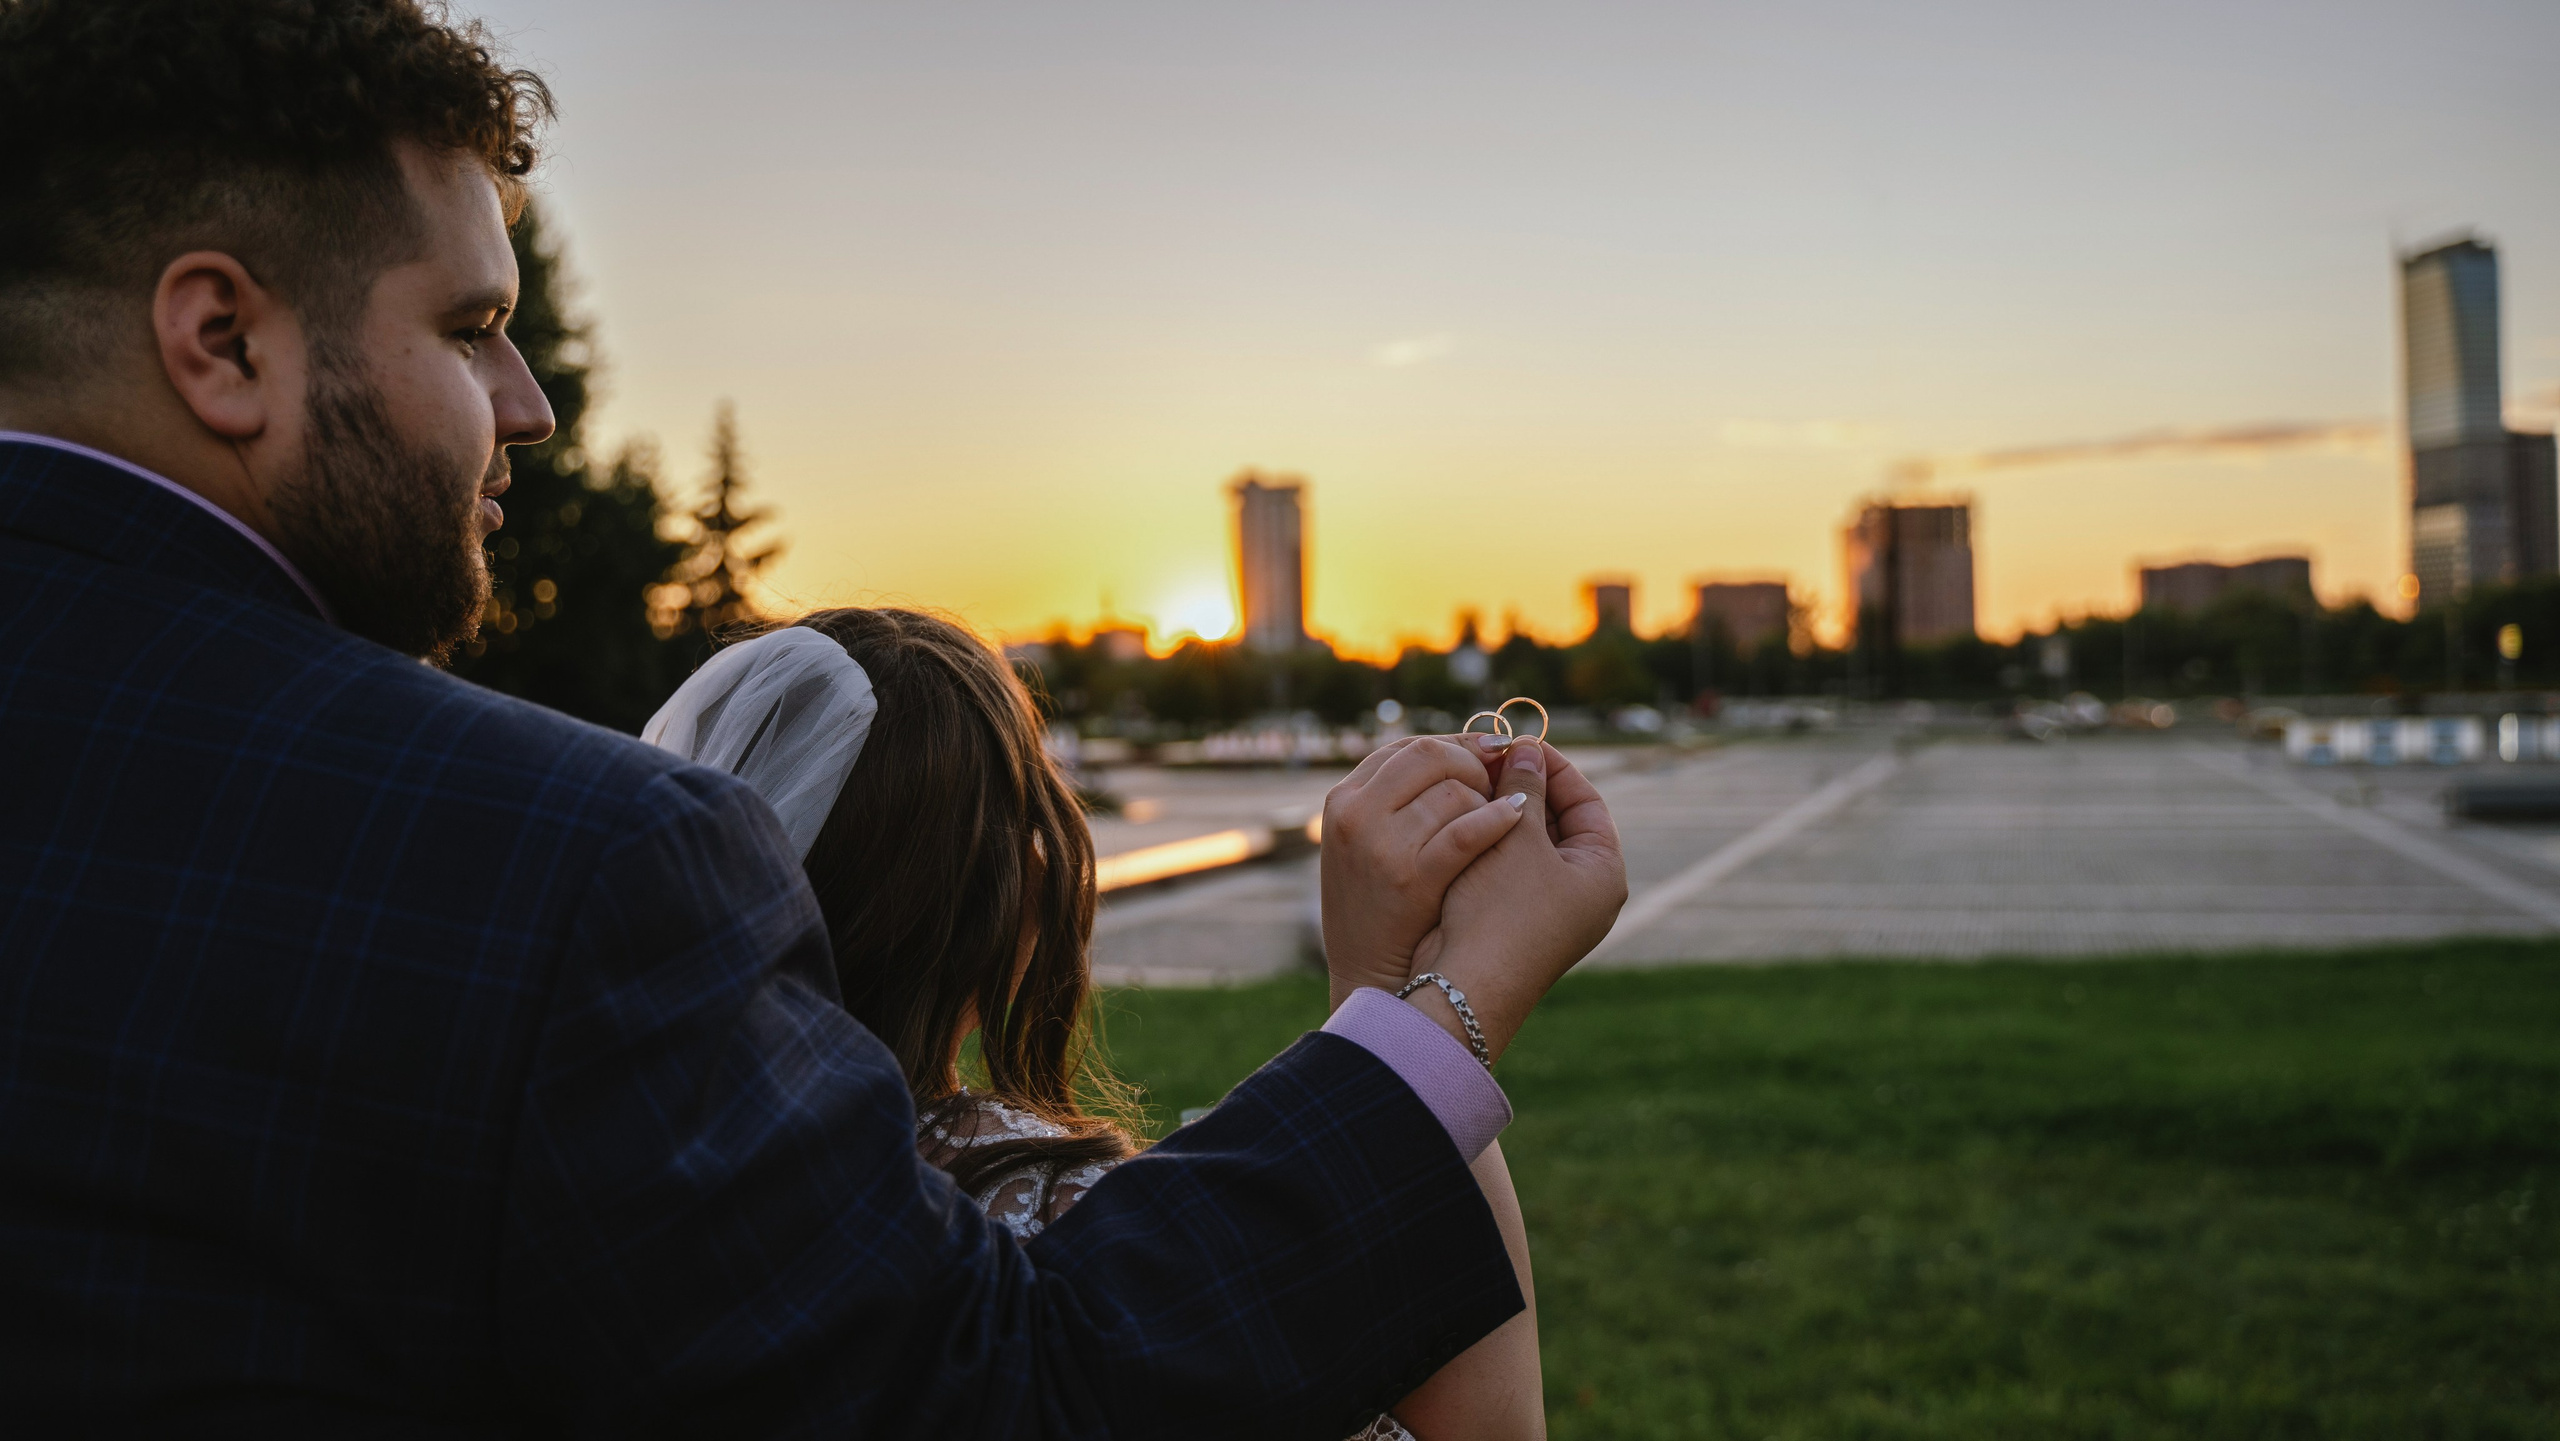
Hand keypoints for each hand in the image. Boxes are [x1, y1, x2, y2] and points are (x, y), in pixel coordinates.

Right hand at [1319, 734, 1528, 1010]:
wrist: (1374, 978)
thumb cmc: (1385, 910)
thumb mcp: (1382, 842)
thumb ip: (1410, 795)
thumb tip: (1471, 749)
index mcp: (1342, 798)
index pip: (1409, 747)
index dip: (1455, 744)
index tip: (1490, 748)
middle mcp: (1352, 811)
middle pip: (1426, 756)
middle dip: (1471, 761)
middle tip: (1500, 771)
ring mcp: (1377, 843)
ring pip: (1448, 789)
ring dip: (1483, 794)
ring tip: (1505, 804)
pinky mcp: (1409, 877)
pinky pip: (1463, 832)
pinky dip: (1494, 820)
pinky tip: (1513, 818)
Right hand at [1408, 738, 1624, 1061]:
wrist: (1464, 985)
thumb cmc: (1500, 911)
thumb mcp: (1516, 837)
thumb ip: (1526, 788)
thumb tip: (1528, 749)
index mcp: (1603, 873)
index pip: (1587, 802)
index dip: (1553, 767)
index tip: (1518, 743)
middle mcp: (1585, 893)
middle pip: (1561, 822)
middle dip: (1526, 789)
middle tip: (1491, 760)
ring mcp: (1553, 910)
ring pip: (1531, 845)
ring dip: (1505, 814)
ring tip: (1473, 784)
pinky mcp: (1518, 922)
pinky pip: (1510, 869)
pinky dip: (1491, 843)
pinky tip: (1462, 821)